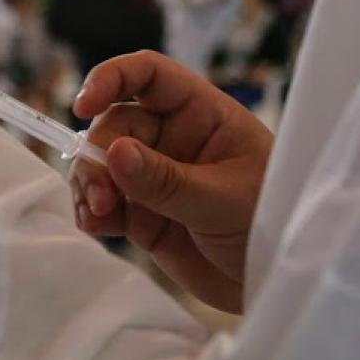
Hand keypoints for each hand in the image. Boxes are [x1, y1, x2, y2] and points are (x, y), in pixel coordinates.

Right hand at [69, 52, 272, 312]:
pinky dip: (92, 211)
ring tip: (95, 214)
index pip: (150, 76)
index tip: (83, 105)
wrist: (276, 284)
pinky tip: (95, 225)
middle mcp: (174, 139)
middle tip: (99, 194)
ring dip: (89, 183)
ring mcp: (156, 177)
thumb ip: (166, 180)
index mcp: (203, 115)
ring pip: (103, 164)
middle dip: (98, 155)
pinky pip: (105, 203)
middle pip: (117, 124)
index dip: (112, 78)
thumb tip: (113, 152)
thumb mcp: (223, 200)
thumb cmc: (271, 227)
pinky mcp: (144, 214)